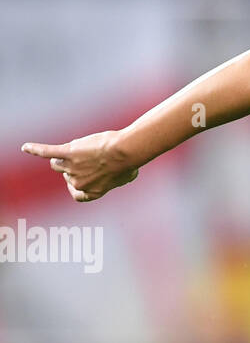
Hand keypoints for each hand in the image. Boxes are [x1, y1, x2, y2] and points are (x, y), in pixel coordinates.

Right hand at [20, 132, 139, 202]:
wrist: (125, 151)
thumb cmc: (130, 162)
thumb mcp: (128, 176)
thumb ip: (118, 179)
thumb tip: (120, 175)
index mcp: (92, 192)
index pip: (77, 194)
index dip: (79, 186)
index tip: (85, 179)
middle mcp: (78, 183)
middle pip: (68, 173)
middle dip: (79, 164)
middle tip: (97, 155)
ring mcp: (71, 168)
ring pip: (58, 163)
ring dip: (66, 157)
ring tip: (79, 149)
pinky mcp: (67, 153)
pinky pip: (47, 152)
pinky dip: (36, 149)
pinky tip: (26, 147)